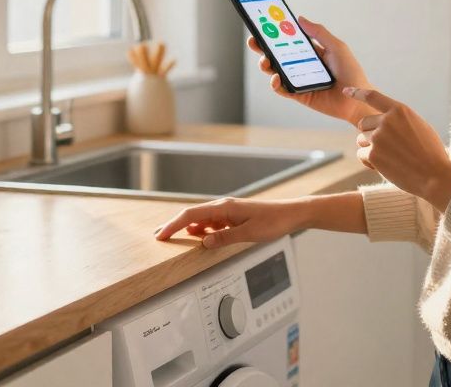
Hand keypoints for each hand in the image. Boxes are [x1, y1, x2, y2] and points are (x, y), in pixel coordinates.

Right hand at [154, 197, 307, 248]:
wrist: (291, 214)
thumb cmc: (273, 221)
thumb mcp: (249, 234)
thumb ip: (224, 238)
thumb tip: (203, 243)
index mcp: (224, 208)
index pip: (191, 215)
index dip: (173, 225)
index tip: (161, 235)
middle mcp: (223, 207)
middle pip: (192, 215)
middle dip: (174, 225)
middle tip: (158, 236)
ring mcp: (228, 211)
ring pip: (201, 219)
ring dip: (187, 228)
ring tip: (174, 238)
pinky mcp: (234, 217)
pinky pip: (212, 223)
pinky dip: (202, 230)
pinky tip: (200, 238)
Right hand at [247, 16, 371, 124]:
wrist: (357, 99)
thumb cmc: (351, 72)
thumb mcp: (337, 47)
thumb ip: (319, 33)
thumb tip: (300, 18)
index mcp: (310, 51)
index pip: (288, 40)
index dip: (275, 32)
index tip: (263, 23)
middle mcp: (301, 65)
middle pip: (277, 54)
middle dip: (263, 46)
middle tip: (254, 40)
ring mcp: (298, 80)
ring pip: (274, 70)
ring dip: (265, 64)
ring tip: (264, 59)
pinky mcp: (298, 95)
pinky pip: (281, 89)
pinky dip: (274, 83)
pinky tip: (275, 77)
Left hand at [348, 86, 450, 209]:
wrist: (435, 176)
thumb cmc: (431, 153)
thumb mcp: (419, 126)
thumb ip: (400, 120)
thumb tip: (382, 120)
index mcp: (400, 110)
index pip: (373, 96)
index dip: (357, 92)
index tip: (345, 91)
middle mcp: (387, 121)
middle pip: (363, 123)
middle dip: (370, 134)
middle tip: (387, 147)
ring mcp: (378, 137)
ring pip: (361, 140)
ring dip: (370, 149)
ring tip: (391, 158)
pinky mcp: (373, 154)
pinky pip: (362, 155)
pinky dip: (370, 162)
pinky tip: (387, 167)